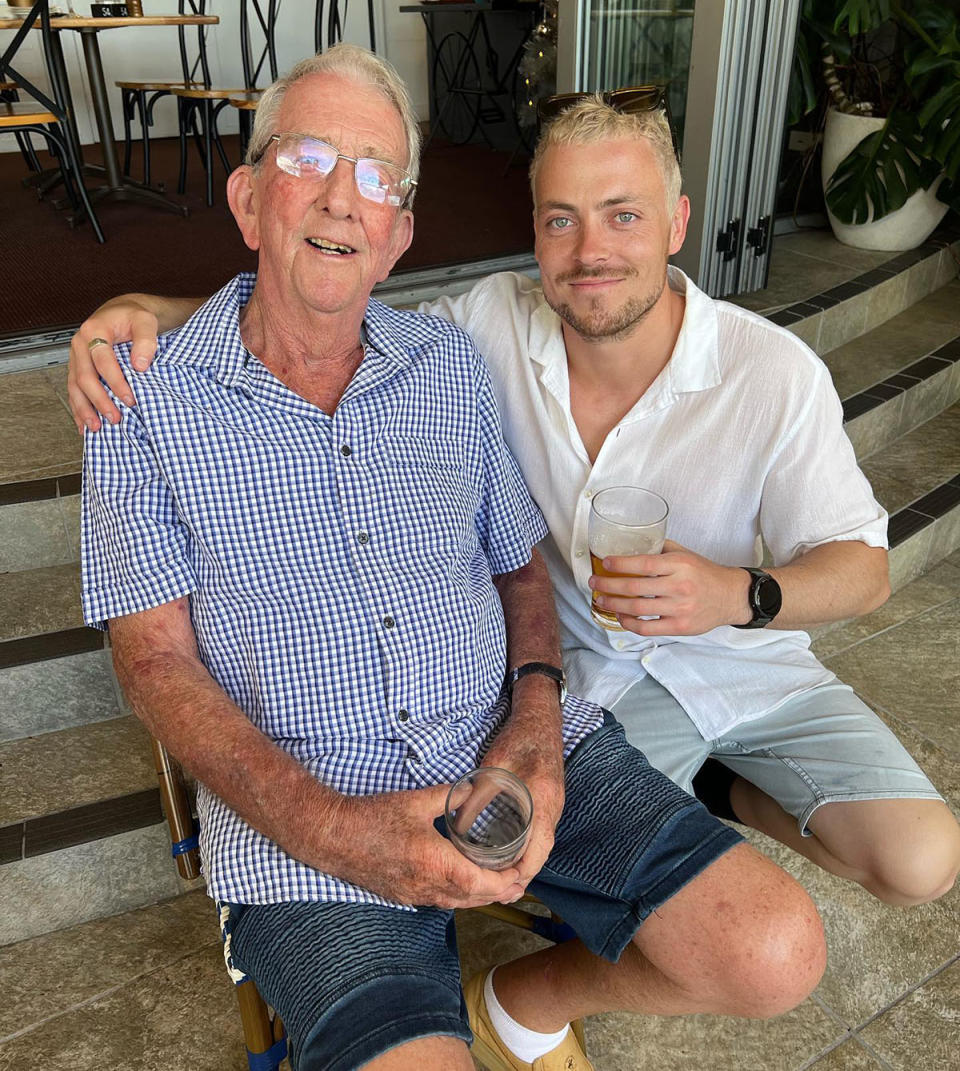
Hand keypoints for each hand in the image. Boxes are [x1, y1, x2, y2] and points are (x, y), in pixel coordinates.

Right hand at [68, 299, 159, 432]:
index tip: (131, 400)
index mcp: (94, 331)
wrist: (123, 311)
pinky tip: (83, 424)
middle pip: (85, 377)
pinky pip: (74, 389)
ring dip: (84, 409)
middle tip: (115, 419)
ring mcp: (76, 356)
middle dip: (99, 401)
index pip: (103, 362)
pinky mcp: (78, 366)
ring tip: (96, 428)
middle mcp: (80, 343)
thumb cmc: (135, 316)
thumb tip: (140, 365)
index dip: (116, 383)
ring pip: (75, 386)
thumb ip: (146, 341)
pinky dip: (78, 408)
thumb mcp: (146, 321)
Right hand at [330, 784, 524, 908]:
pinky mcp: (402, 895)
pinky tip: (463, 887)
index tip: (520, 874)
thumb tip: (475, 788)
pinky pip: (438, 901)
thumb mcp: (417, 800)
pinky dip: (458, 898)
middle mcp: (427, 885)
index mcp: (435, 862)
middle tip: (519, 887)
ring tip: (499, 890)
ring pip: (455, 903)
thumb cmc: (374, 816)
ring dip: (479, 899)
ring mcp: (413, 894)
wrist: (334, 836)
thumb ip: (450, 795)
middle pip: (472, 898)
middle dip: (498, 894)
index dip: (504, 882)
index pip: (480, 882)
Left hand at [481, 679, 564, 888]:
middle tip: (502, 893)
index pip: (538, 848)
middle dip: (523, 875)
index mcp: (542, 800)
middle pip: (543, 852)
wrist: (541, 718)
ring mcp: (554, 805)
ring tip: (504, 882)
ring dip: (527, 864)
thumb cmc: (518, 738)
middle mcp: (553, 807)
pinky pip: (542, 832)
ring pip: (543, 844)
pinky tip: (513, 855)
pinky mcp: (549, 801)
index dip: (523, 871)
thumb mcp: (494, 766)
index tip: (505, 886)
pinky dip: (530, 849)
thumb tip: (457, 824)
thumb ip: (478, 795)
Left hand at [589, 539, 751, 635]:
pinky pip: (646, 628)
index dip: (620, 564)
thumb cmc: (705, 574)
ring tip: (601, 600)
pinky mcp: (679, 627)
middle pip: (634, 587)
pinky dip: (629, 623)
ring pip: (636, 609)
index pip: (643, 564)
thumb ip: (661, 550)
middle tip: (594, 582)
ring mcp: (679, 609)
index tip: (605, 563)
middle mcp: (679, 586)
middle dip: (608, 585)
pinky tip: (620, 616)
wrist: (731, 596)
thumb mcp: (685, 554)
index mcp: (679, 565)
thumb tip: (632, 545)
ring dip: (613, 604)